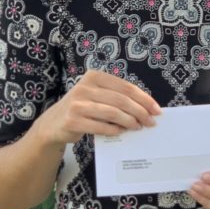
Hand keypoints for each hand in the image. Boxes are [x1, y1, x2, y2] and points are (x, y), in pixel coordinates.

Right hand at [35, 70, 160, 145]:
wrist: (53, 123)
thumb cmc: (82, 108)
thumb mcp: (97, 95)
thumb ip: (116, 97)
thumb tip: (146, 107)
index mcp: (94, 76)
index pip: (125, 86)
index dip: (144, 98)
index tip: (156, 109)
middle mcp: (85, 87)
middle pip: (121, 100)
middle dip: (140, 111)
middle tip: (150, 122)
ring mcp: (78, 103)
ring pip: (112, 112)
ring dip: (129, 121)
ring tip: (138, 127)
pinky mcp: (73, 120)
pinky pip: (101, 126)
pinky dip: (114, 130)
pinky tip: (121, 132)